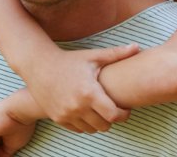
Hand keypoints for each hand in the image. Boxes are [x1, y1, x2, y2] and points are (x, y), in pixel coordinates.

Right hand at [24, 44, 139, 132]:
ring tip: (101, 111)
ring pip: (92, 129)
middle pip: (105, 126)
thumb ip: (117, 54)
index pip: (114, 115)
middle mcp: (77, 107)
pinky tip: (88, 113)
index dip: (124, 115)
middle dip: (113, 119)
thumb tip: (137, 47)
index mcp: (89, 93)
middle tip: (114, 109)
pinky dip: (85, 124)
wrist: (39, 66)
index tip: (126, 109)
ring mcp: (66, 114)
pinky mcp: (58, 119)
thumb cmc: (69, 60)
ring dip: (99, 123)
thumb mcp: (93, 56)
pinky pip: (78, 129)